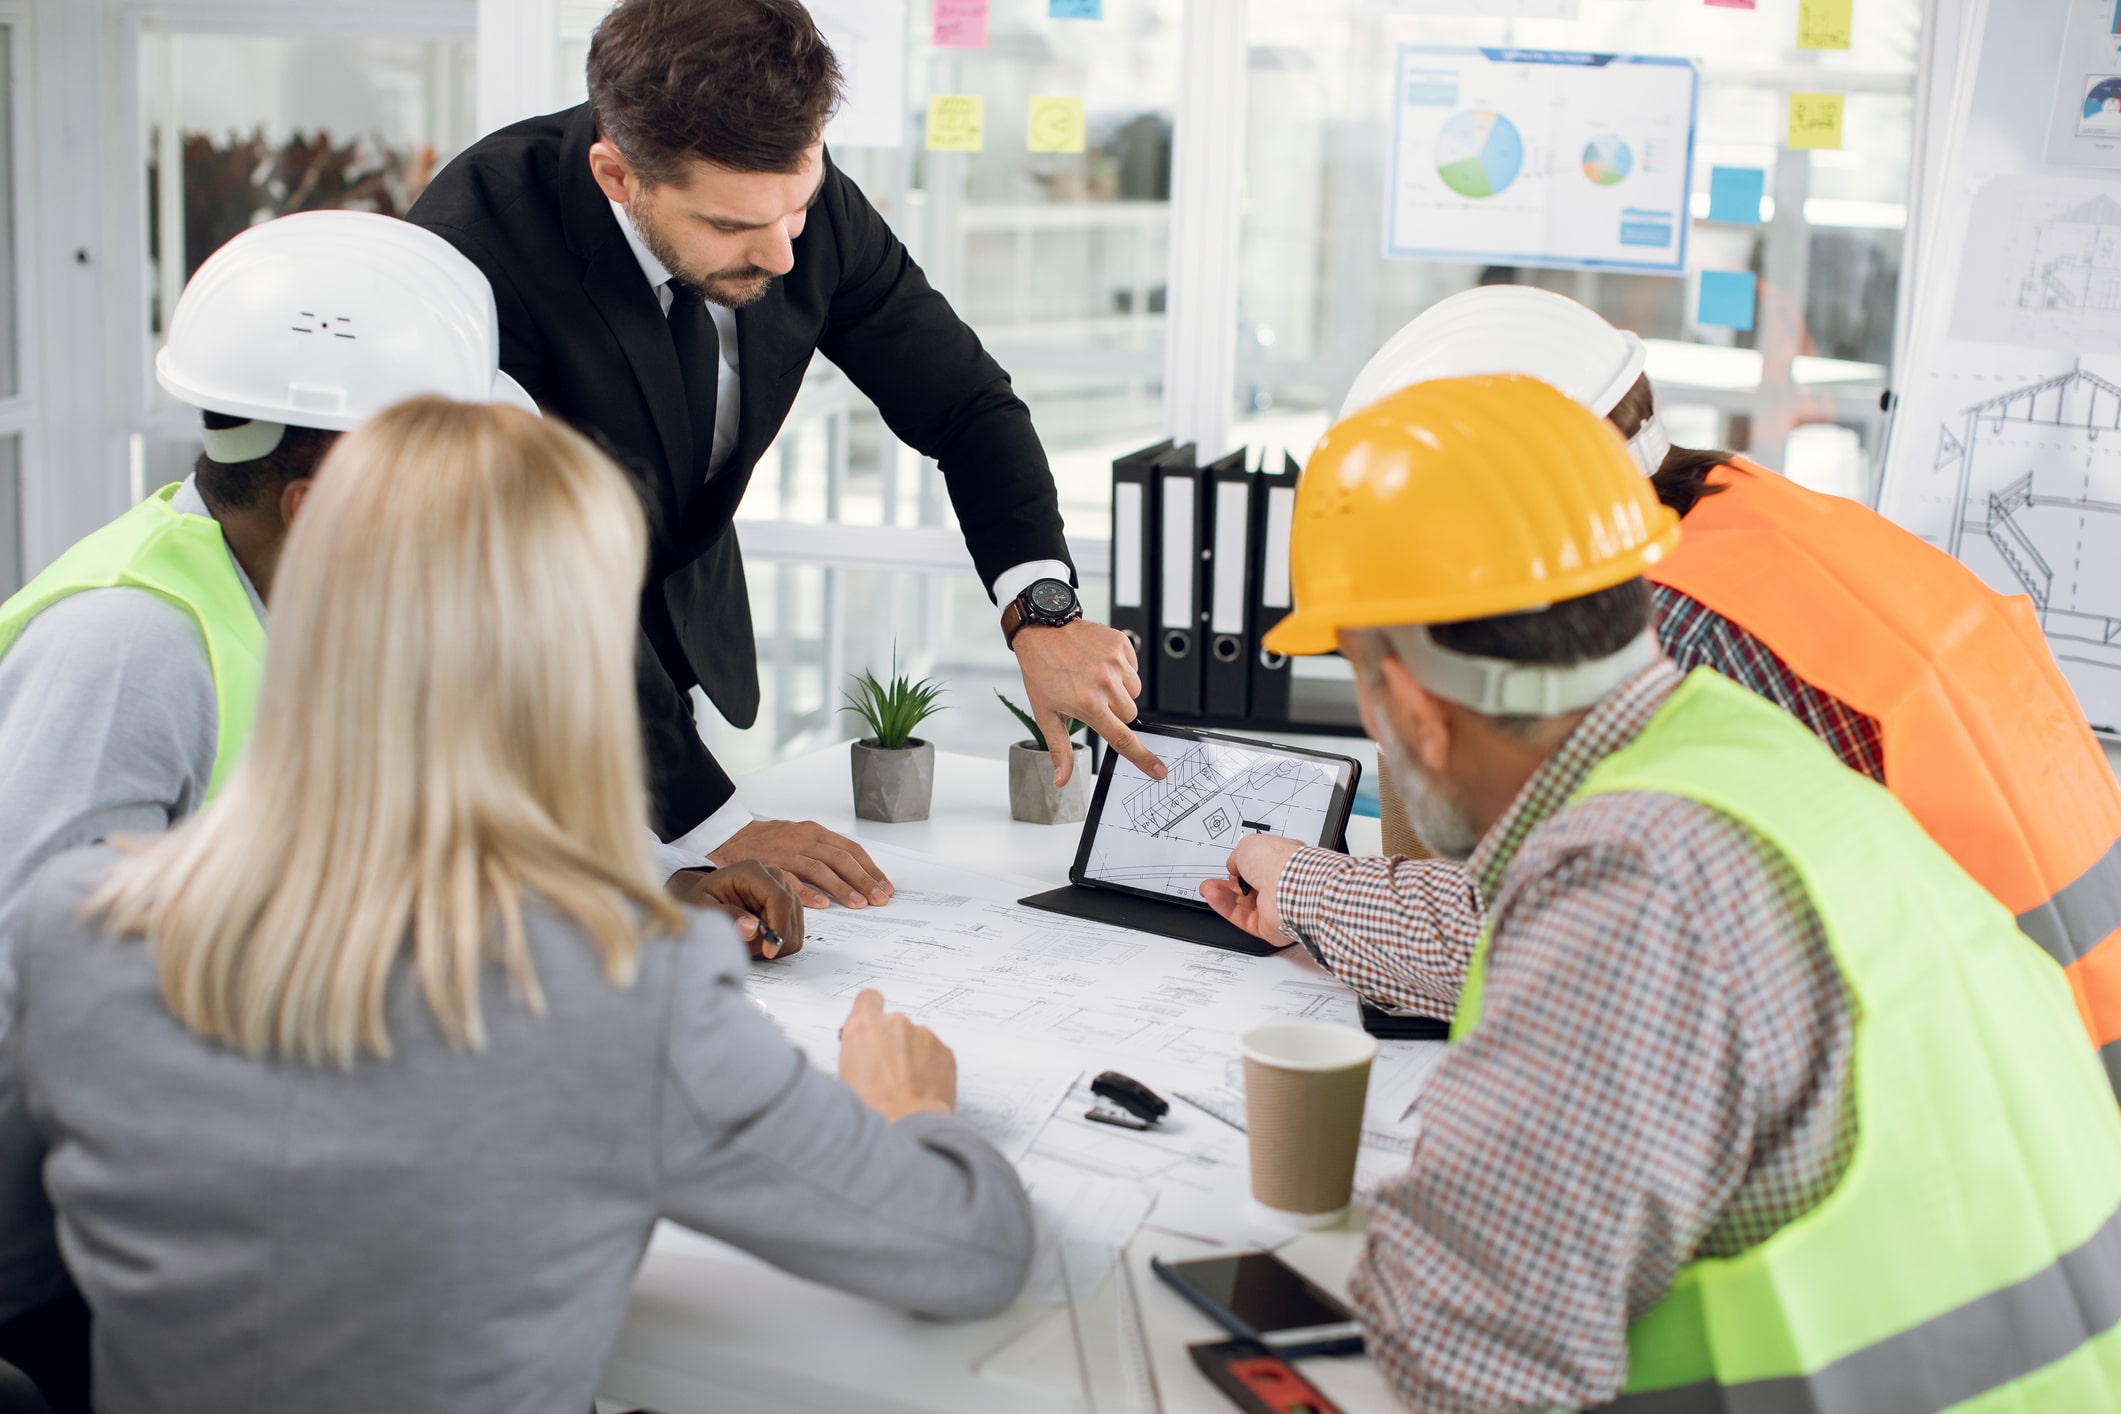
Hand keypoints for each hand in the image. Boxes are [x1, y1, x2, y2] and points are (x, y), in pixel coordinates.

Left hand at [666, 862, 803, 958]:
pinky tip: (760, 940)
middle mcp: (773, 876)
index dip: (778, 927)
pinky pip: (795, 929)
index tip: (768, 951)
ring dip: (777, 941)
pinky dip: (780, 941)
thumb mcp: (702, 906)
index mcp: (752, 872)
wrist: (707, 896)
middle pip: (791, 913)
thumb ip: (725, 916)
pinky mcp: (788, 903)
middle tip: (752, 950)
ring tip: (751, 942)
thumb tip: (752, 929)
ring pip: (796, 924)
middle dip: (775, 938)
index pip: (779, 899)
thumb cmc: (703, 899)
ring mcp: (783, 889)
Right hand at [709, 818, 891, 910]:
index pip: (850, 850)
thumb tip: (856, 875)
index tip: (884, 886)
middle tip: (879, 899)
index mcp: (815, 832)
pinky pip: (791, 879)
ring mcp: (786, 852)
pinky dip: (808, 893)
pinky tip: (822, 905)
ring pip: (820, 869)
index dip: (870, 868)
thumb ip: (824, 852)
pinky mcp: (768, 865)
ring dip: (842, 888)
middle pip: (840, 859)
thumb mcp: (800, 838)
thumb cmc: (769, 841)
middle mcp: (803, 839)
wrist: (730, 835)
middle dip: (863, 880)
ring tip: (859, 904)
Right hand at [838, 990, 955, 1119]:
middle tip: (888, 1071)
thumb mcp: (845, 1074)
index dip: (871, 1010)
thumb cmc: (872, 1107)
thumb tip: (862, 1053)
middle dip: (893, 1043)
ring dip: (913, 1056)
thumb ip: (857, 1050)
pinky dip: (931, 1068)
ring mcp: (923, 1035)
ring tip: (905, 1085)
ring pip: (917, 1041)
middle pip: (894, 1025)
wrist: (905, 1125)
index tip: (874, 1021)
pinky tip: (920, 1088)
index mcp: (864, 1026)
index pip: (868, 999)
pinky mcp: (945, 1051)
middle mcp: (895, 1023)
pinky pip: (935, 1055)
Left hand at [1013, 618, 1165, 787]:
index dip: (1143, 758)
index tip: (1159, 770)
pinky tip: (1100, 663)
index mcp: (1089, 705)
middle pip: (1130, 714)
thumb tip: (1062, 780)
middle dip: (1117, 713)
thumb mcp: (1046, 714)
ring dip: (1120, 690)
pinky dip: (1121, 669)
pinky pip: (1133, 668)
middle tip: (1094, 700)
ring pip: (1134, 692)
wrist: (1042, 630)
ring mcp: (1116, 662)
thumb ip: (1060, 750)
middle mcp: (1106, 684)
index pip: (1123, 739)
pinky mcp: (1121, 645)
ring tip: (1095, 678)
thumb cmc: (1041, 672)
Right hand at [1199, 834, 1305, 947]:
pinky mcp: (1267, 926)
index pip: (1258, 866)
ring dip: (1222, 895)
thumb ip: (1237, 856)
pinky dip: (1225, 907)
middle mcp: (1279, 885)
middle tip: (1213, 880)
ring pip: (1242, 903)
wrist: (1289, 886)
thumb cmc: (1279, 862)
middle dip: (1227, 883)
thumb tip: (1233, 866)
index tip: (1229, 866)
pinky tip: (1213, 897)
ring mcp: (1274, 906)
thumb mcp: (1249, 845)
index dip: (1241, 866)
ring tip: (1208, 888)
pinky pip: (1241, 917)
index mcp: (1281, 862)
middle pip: (1248, 887)